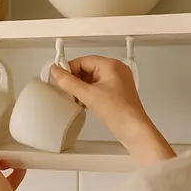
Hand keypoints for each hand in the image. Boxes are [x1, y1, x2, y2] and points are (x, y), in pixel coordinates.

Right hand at [51, 56, 175, 165]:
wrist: (133, 129)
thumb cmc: (120, 112)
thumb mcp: (88, 95)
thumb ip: (69, 82)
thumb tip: (56, 72)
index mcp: (111, 65)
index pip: (83, 60)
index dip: (69, 69)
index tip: (59, 78)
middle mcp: (116, 70)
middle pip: (87, 69)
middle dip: (75, 80)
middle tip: (67, 91)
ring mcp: (117, 81)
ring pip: (92, 79)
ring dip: (81, 88)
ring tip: (77, 99)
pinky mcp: (117, 92)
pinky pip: (98, 87)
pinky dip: (89, 93)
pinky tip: (85, 103)